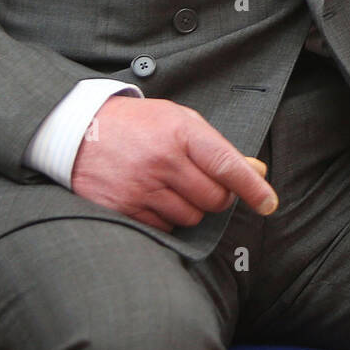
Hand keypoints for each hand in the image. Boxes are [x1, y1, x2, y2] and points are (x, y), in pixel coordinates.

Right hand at [71, 95, 277, 231]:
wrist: (80, 131)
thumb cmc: (138, 124)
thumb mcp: (178, 121)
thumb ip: (217, 148)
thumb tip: (256, 172)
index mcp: (179, 132)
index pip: (226, 165)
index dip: (252, 188)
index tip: (269, 203)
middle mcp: (162, 161)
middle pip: (214, 199)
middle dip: (216, 197)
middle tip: (199, 182)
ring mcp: (142, 188)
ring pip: (191, 218)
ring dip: (189, 208)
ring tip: (168, 185)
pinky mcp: (124, 210)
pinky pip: (164, 228)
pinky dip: (165, 218)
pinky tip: (150, 196)